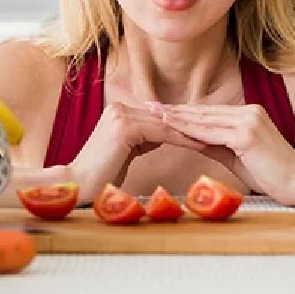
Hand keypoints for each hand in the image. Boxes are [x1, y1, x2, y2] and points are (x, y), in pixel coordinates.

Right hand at [67, 101, 203, 200]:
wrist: (78, 184)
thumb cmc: (102, 175)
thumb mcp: (127, 151)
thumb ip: (142, 140)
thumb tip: (163, 135)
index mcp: (120, 111)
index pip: (159, 117)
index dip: (183, 125)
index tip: (205, 132)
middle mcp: (120, 108)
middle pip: (164, 117)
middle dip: (191, 126)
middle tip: (217, 132)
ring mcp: (121, 115)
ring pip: (166, 123)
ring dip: (191, 132)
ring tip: (214, 138)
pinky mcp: (125, 127)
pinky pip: (161, 132)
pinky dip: (182, 139)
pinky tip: (199, 144)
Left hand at [153, 103, 294, 204]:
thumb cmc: (272, 175)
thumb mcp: (239, 156)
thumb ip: (217, 145)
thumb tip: (193, 140)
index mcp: (249, 114)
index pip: (209, 112)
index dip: (184, 112)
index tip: (161, 111)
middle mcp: (248, 111)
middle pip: (203, 111)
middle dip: (175, 110)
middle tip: (148, 106)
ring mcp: (248, 121)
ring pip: (204, 119)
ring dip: (177, 117)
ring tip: (154, 114)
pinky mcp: (246, 135)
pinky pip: (211, 133)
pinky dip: (189, 130)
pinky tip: (172, 128)